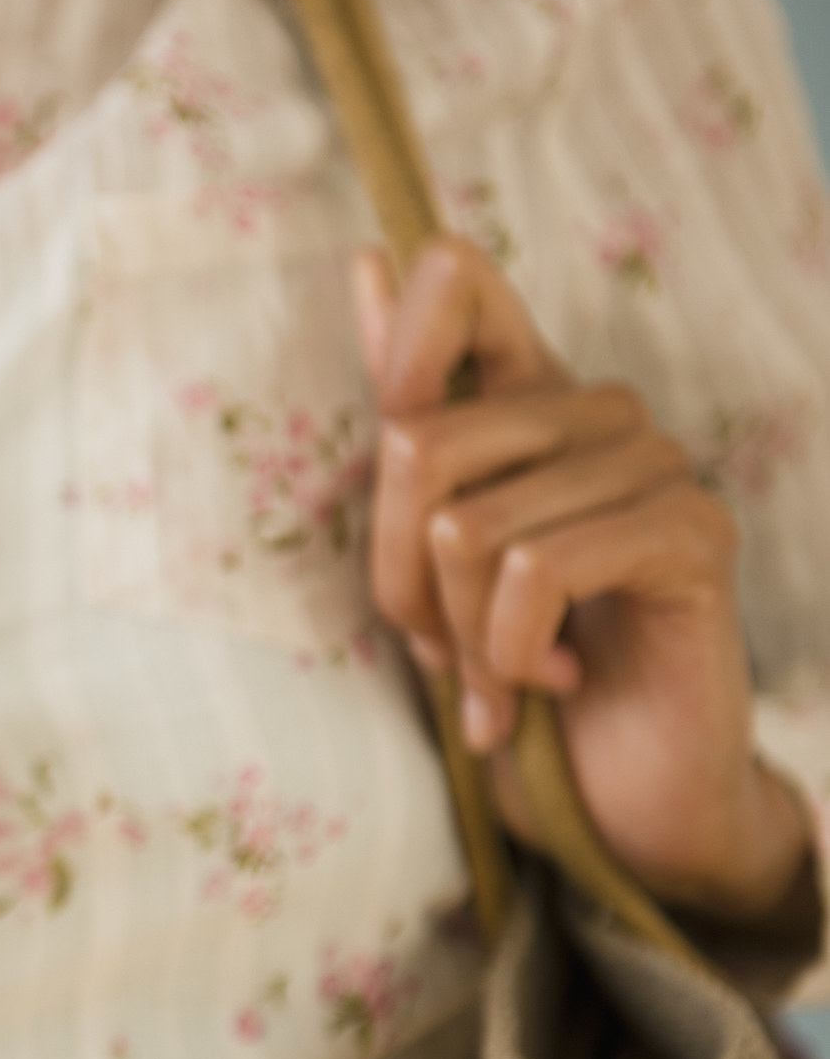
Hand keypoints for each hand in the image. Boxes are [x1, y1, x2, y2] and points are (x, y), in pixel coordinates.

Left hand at [356, 237, 808, 920]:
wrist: (616, 799)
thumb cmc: (513, 677)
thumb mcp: (428, 560)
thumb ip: (406, 421)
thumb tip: (366, 259)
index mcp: (525, 402)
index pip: (459, 281)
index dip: (399, 341)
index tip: (393, 426)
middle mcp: (595, 412)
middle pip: (416, 448)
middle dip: (398, 581)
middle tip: (439, 651)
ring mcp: (655, 465)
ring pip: (467, 527)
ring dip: (457, 638)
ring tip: (502, 680)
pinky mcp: (692, 534)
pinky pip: (536, 569)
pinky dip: (510, 652)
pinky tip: (549, 682)